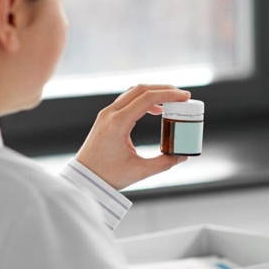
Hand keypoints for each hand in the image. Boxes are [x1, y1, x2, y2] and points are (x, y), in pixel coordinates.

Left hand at [75, 84, 191, 189]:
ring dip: (153, 93)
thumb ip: (164, 163)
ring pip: (133, 92)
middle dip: (163, 89)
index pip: (147, 98)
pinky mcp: (106, 118)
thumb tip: (182, 156)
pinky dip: (143, 100)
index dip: (169, 94)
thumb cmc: (107, 176)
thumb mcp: (140, 171)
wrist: (83, 179)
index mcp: (118, 123)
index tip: (185, 96)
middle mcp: (111, 113)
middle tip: (182, 96)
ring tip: (170, 102)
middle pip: (141, 89)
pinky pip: (126, 101)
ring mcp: (106, 114)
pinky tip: (154, 110)